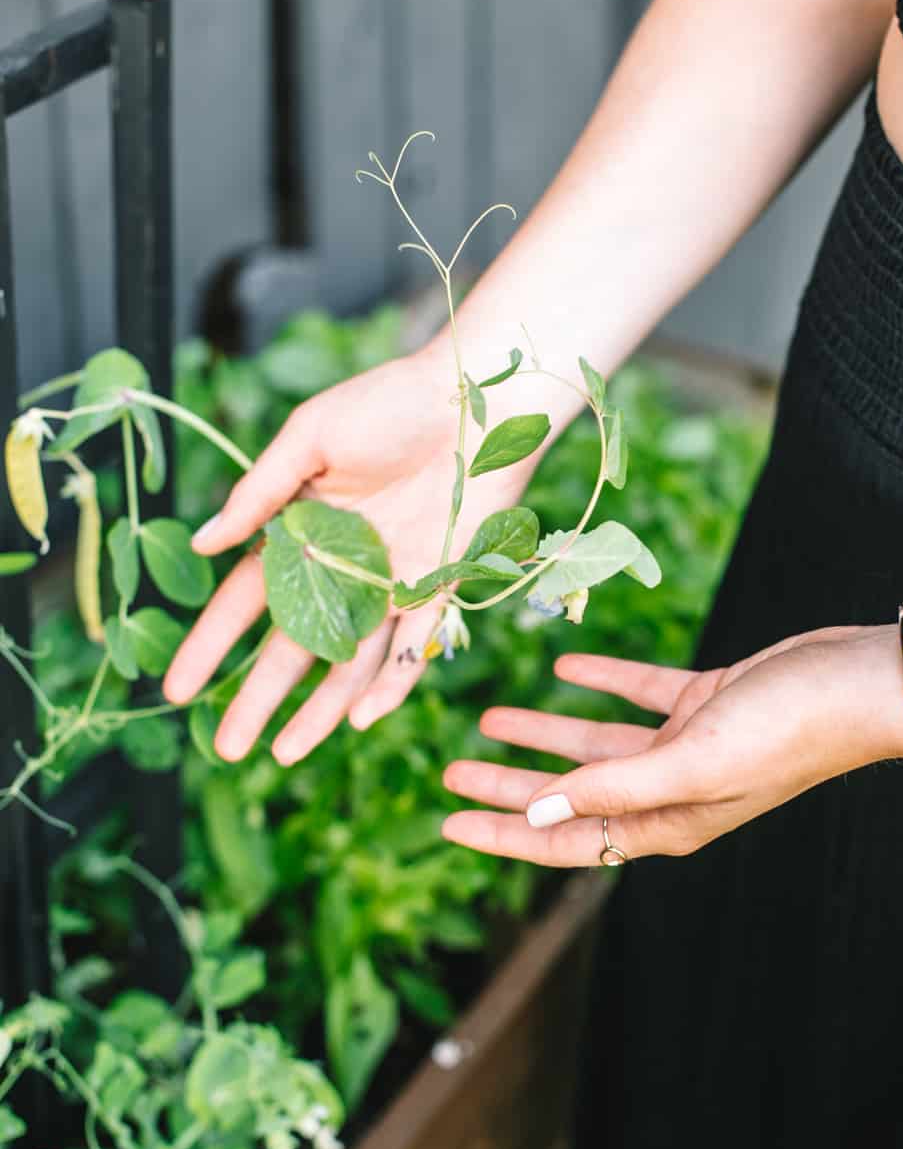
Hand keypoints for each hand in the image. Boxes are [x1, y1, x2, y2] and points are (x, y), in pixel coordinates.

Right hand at [163, 347, 535, 763]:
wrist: (477, 394)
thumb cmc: (390, 402)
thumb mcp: (310, 436)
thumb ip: (261, 493)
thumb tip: (204, 545)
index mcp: (302, 529)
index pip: (246, 601)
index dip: (212, 644)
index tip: (178, 689)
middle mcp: (345, 566)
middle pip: (294, 645)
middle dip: (258, 696)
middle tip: (225, 747)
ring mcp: (393, 581)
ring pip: (351, 661)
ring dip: (320, 708)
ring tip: (286, 754)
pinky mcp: (443, 585)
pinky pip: (415, 646)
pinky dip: (392, 682)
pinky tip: (362, 719)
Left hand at [442, 625, 902, 864]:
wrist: (855, 683)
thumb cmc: (782, 732)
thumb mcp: (690, 763)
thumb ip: (613, 787)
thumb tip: (540, 814)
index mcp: (664, 822)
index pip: (566, 840)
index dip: (504, 834)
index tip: (449, 825)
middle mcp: (668, 791)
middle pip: (568, 793)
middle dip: (508, 785)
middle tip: (449, 770)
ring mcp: (685, 746)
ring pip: (593, 744)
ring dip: (542, 732)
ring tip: (488, 719)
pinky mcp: (702, 702)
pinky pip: (635, 694)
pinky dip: (599, 681)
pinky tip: (564, 665)